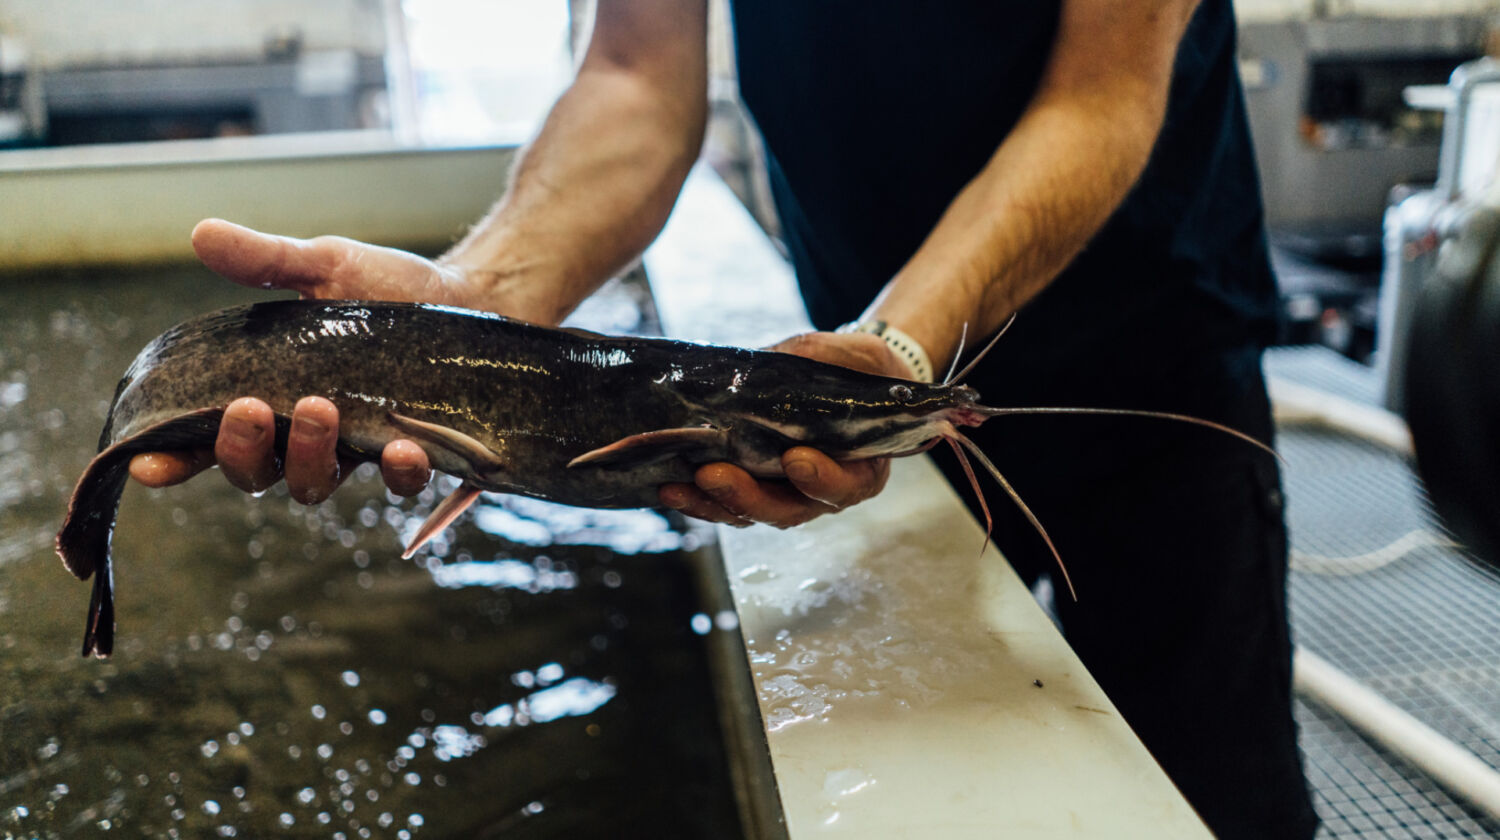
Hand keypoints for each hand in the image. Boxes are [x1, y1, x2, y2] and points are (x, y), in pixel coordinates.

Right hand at [128, 219, 465, 497]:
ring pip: (315, 483)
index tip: (149, 463)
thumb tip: (203, 233)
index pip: (205, 438)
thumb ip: (266, 260)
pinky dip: (397, 473)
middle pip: (255, 472)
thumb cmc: (386, 288)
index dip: (173, 458)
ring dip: (310, 456)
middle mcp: (305, 433)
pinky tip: (403, 448)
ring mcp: (357, 448)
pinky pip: (398, 483)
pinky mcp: (413, 452)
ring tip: (323, 408)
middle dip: (243, 450)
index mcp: (269, 393)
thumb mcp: (325, 265)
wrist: (467, 297)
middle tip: (252, 409)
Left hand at [658, 331, 906, 528]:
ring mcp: (786, 492)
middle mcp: (823, 490)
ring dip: (713, 504)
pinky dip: (700, 499)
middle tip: (713, 476)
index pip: (846, 486)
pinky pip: (728, 503)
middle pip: (788, 509)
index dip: (822, 480)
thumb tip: (771, 362)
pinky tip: (671, 487)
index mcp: (862, 467)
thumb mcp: (858, 356)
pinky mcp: (755, 485)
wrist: (846, 375)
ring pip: (752, 512)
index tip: (795, 459)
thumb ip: (827, 361)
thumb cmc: (860, 370)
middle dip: (748, 498)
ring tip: (677, 489)